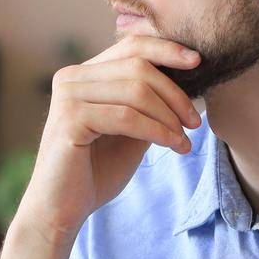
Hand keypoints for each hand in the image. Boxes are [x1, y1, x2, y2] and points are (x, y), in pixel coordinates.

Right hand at [14, 34, 202, 241]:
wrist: (61, 211)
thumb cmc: (94, 173)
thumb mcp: (130, 133)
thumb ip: (148, 107)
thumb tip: (186, 85)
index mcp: (83, 75)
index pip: (130, 47)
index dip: (166, 49)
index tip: (197, 62)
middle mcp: (71, 77)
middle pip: (138, 67)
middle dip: (175, 94)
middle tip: (195, 122)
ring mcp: (68, 96)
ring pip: (136, 91)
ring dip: (169, 117)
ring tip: (185, 140)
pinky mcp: (70, 119)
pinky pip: (127, 117)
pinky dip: (158, 130)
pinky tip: (174, 145)